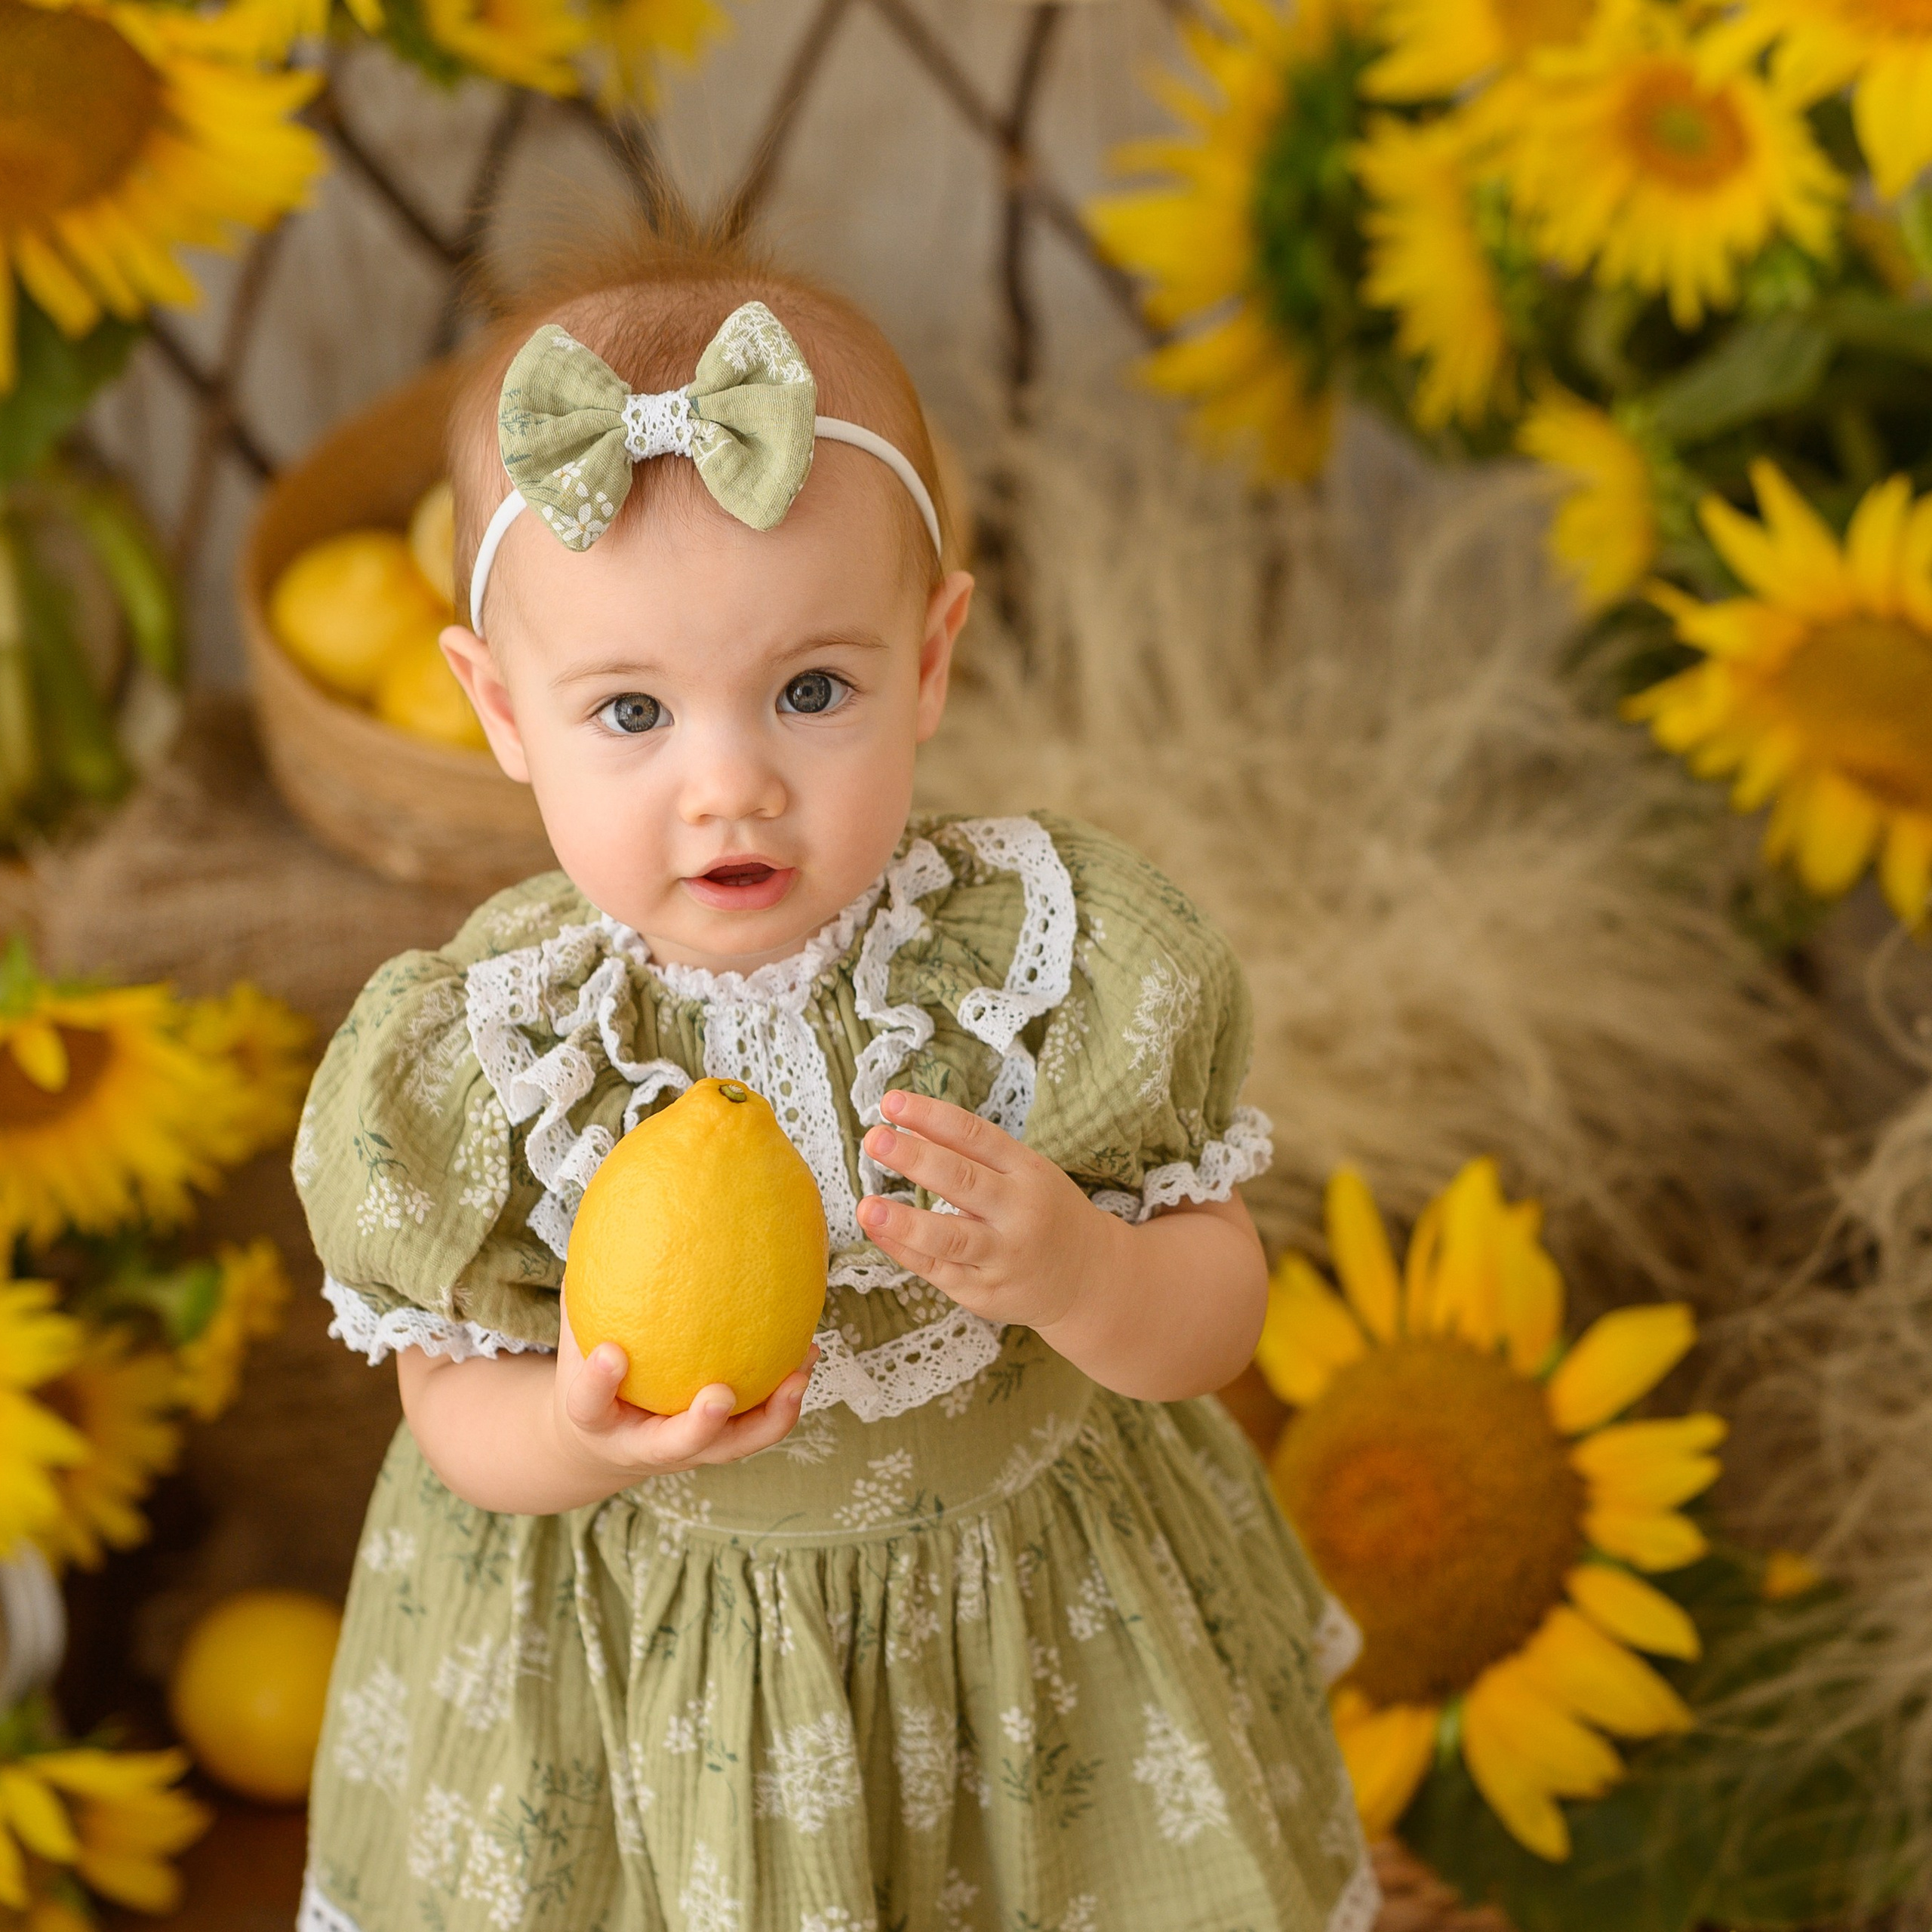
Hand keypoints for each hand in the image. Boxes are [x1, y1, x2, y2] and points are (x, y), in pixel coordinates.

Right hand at [553, 1293, 815, 1481]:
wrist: (606, 1435)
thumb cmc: (593, 1363)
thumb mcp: (581, 1328)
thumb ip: (594, 1283)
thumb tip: (614, 1209)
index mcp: (594, 1417)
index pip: (587, 1404)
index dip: (598, 1383)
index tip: (611, 1353)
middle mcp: (643, 1443)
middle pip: (672, 1448)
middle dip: (699, 1426)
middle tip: (719, 1395)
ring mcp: (689, 1448)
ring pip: (732, 1446)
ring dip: (769, 1415)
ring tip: (798, 1372)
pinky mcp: (722, 1442)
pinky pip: (759, 1425)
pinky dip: (785, 1396)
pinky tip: (808, 1352)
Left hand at [856, 1088, 1125, 1331]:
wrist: (1087, 1277)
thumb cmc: (1043, 1212)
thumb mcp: (1022, 1171)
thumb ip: (968, 1151)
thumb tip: (910, 1125)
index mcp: (1027, 1170)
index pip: (975, 1134)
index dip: (932, 1116)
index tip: (892, 1102)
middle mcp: (1018, 1211)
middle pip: (962, 1180)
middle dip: (915, 1159)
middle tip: (875, 1139)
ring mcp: (1002, 1255)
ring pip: (950, 1237)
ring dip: (905, 1222)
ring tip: (866, 1208)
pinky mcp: (985, 1292)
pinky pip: (938, 1270)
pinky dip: (903, 1250)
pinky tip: (876, 1232)